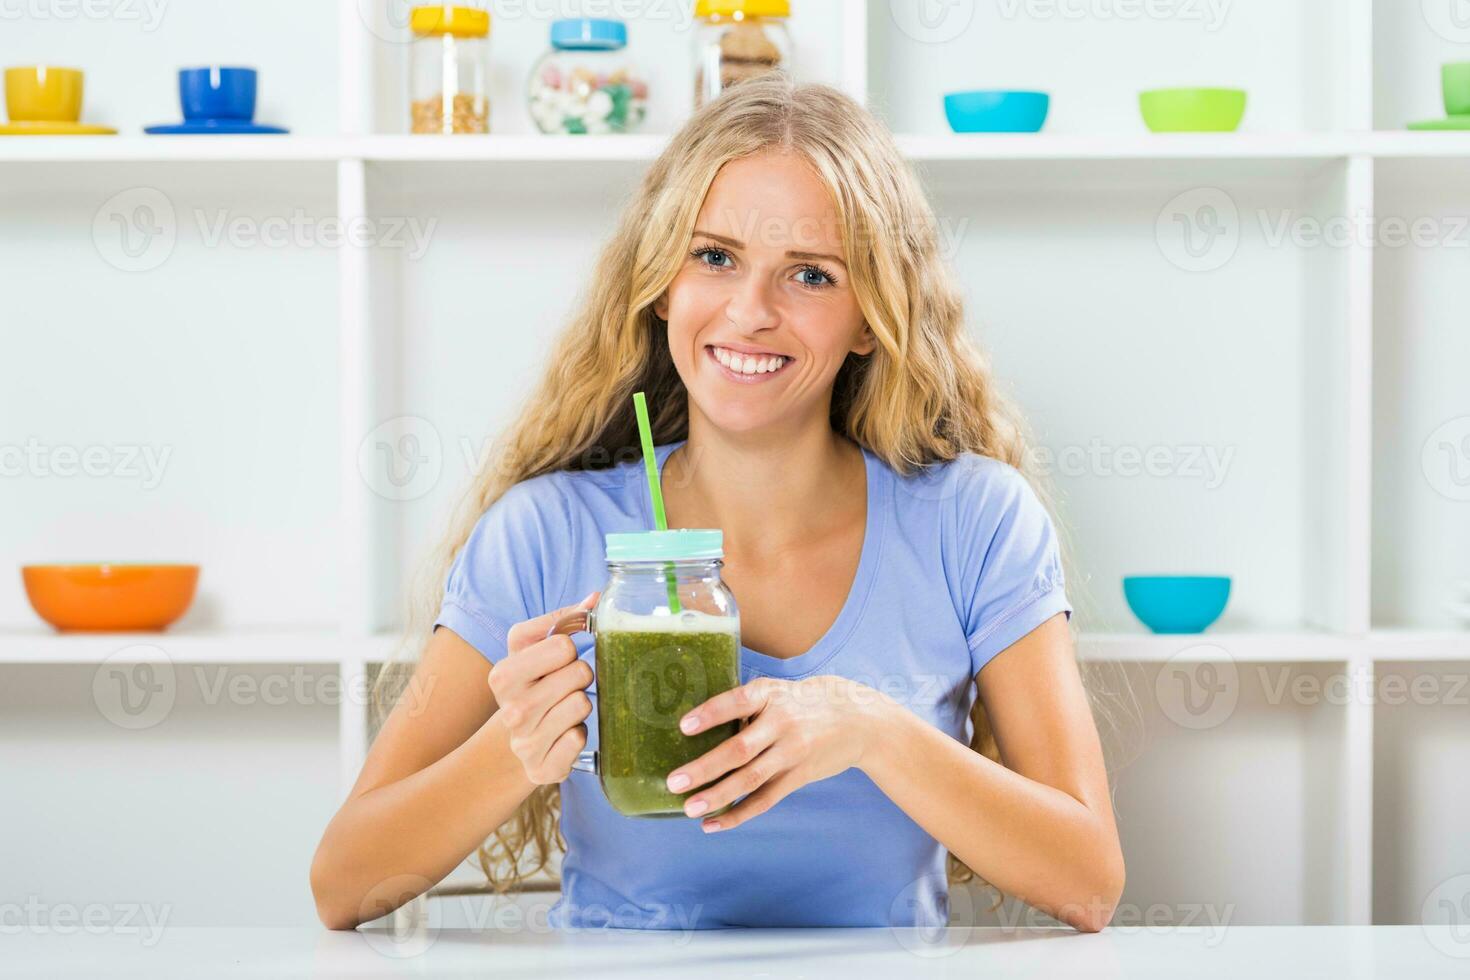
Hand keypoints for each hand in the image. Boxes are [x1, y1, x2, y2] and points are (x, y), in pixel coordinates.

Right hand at [488, 592, 599, 784]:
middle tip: (565, 686)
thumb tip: (595, 598)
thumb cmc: (532, 686)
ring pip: (583, 703)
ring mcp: (525, 742)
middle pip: (579, 672)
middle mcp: (510, 709)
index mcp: (503, 674)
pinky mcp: (543, 768)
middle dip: (579, 676)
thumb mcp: (534, 650)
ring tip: (564, 709)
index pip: (562, 644)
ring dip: (582, 704)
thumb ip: (562, 620)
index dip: (568, 649)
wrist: (515, 745)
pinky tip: (564, 735)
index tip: (559, 659)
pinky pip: (581, 738)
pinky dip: (579, 734)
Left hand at [665, 675, 893, 831]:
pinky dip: (738, 814)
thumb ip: (746, 707)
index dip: (711, 714)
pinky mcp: (798, 777)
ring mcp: (791, 753)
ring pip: (750, 780)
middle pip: (740, 750)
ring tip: (688, 809)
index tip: (684, 726)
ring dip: (717, 796)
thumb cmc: (804, 702)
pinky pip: (765, 800)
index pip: (737, 702)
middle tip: (674, 782)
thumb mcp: (778, 691)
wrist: (859, 720)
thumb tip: (697, 727)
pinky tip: (713, 823)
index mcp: (770, 695)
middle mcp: (782, 724)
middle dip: (704, 768)